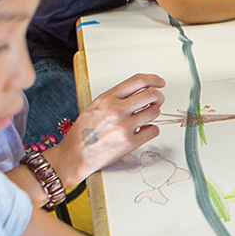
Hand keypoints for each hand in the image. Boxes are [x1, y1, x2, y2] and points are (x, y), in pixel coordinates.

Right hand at [50, 73, 165, 185]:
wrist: (75, 155)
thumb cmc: (82, 132)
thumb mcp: (94, 107)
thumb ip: (114, 98)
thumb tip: (136, 92)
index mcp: (107, 98)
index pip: (138, 81)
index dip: (153, 79)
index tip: (160, 82)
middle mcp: (116, 110)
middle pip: (151, 94)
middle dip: (158, 96)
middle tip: (157, 101)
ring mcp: (124, 126)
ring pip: (154, 112)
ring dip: (154, 113)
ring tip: (147, 117)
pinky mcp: (129, 143)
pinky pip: (153, 130)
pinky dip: (152, 130)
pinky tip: (144, 130)